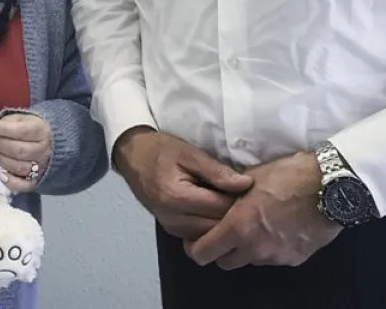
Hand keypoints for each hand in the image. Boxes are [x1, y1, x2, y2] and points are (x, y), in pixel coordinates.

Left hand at [0, 112, 51, 192]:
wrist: (44, 143)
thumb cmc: (26, 129)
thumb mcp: (19, 119)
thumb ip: (6, 123)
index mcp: (40, 130)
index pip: (21, 131)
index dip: (3, 129)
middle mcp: (43, 149)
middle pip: (19, 150)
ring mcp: (40, 167)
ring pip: (19, 167)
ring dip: (1, 161)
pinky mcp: (35, 180)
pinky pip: (22, 185)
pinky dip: (10, 182)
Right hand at [113, 127, 252, 239]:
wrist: (133, 157)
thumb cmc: (161, 150)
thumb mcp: (189, 153)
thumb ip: (217, 171)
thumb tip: (246, 184)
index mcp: (177, 197)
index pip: (220, 207)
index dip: (240, 199)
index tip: (252, 190)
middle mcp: (173, 219)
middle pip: (217, 226)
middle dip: (235, 215)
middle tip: (248, 199)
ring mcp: (171, 228)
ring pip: (210, 235)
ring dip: (224, 223)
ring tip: (235, 205)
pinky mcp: (172, 231)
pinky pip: (200, 235)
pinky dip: (212, 226)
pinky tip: (219, 211)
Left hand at [185, 151, 339, 269]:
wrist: (329, 186)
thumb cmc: (288, 176)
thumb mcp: (250, 178)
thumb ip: (230, 195)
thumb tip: (218, 198)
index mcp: (238, 228)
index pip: (203, 253)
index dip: (194, 247)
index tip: (194, 239)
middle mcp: (255, 249)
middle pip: (224, 262)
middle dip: (220, 249)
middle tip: (224, 230)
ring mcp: (276, 257)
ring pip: (250, 260)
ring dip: (246, 248)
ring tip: (255, 224)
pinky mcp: (295, 259)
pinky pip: (273, 258)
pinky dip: (270, 248)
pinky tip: (278, 227)